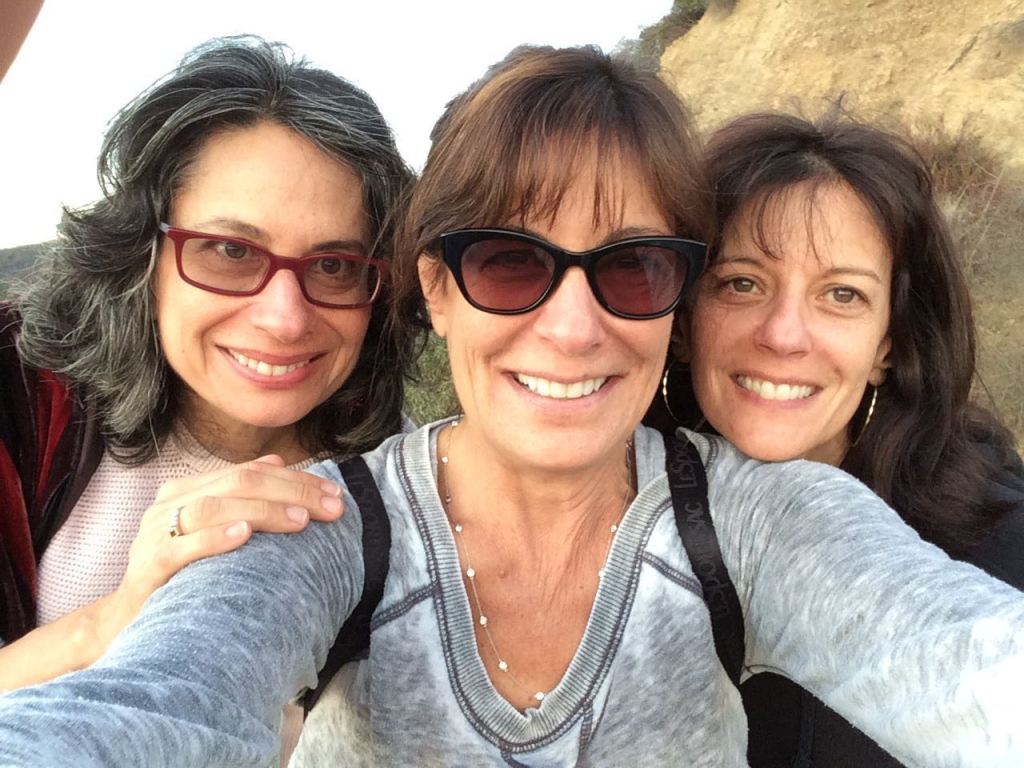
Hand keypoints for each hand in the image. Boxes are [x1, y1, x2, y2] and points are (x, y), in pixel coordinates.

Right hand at [103, 456, 343, 651]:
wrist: (127, 621)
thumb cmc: (180, 573)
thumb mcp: (211, 530)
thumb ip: (240, 496)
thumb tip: (278, 461)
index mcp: (188, 490)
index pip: (250, 472)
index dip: (297, 480)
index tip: (336, 496)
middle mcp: (170, 504)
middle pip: (238, 483)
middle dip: (292, 491)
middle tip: (332, 508)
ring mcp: (155, 533)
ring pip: (212, 507)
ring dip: (262, 510)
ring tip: (300, 519)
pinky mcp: (148, 567)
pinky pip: (181, 546)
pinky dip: (215, 537)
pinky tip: (244, 535)